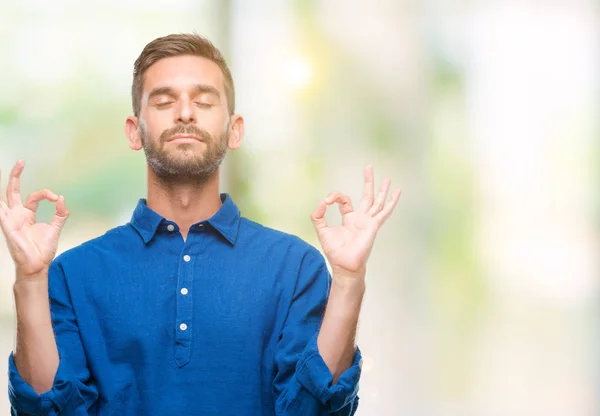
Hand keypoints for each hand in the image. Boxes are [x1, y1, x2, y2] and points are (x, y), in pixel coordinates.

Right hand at [0, 160, 68, 278]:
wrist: (38, 265)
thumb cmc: (42, 250)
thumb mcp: (55, 228)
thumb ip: (59, 214)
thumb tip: (62, 199)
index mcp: (28, 214)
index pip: (34, 196)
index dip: (46, 194)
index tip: (56, 198)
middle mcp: (17, 215)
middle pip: (13, 191)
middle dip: (16, 175)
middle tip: (21, 161)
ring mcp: (11, 220)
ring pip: (3, 199)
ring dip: (2, 187)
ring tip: (3, 170)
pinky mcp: (8, 226)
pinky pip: (0, 212)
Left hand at [310, 165, 400, 278]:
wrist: (344, 264)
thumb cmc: (335, 251)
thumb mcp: (322, 230)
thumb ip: (318, 216)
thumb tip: (321, 203)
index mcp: (350, 219)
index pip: (345, 201)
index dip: (335, 197)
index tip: (327, 201)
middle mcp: (361, 219)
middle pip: (366, 196)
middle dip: (368, 181)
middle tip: (368, 167)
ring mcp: (369, 221)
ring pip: (377, 201)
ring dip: (382, 189)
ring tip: (388, 178)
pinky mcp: (374, 225)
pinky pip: (385, 211)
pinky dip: (392, 201)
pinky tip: (398, 192)